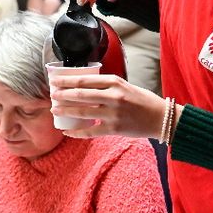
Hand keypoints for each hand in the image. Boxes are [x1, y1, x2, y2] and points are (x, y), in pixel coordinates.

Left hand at [49, 72, 165, 138]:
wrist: (161, 118)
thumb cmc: (142, 100)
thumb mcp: (125, 86)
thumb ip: (107, 86)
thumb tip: (83, 86)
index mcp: (115, 82)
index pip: (85, 79)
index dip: (67, 80)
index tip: (55, 80)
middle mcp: (113, 97)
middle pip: (80, 94)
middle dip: (62, 94)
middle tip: (51, 94)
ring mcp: (113, 114)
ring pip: (82, 112)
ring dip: (65, 111)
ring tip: (54, 109)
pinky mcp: (114, 129)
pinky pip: (90, 131)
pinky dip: (77, 132)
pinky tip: (67, 131)